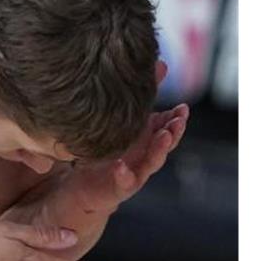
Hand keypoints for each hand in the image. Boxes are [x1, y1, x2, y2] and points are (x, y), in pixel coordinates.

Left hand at [3, 62, 189, 256]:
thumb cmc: (4, 183)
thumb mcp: (18, 140)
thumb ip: (31, 117)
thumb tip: (29, 84)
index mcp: (87, 147)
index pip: (121, 121)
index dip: (139, 100)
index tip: (156, 77)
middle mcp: (100, 166)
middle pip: (142, 141)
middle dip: (163, 123)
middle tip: (181, 105)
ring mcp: (100, 186)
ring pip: (140, 166)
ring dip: (158, 149)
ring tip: (173, 130)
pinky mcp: (92, 206)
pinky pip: (114, 192)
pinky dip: (124, 180)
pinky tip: (128, 168)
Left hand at [52, 102, 188, 218]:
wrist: (77, 190)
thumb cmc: (97, 152)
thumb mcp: (112, 125)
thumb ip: (128, 102)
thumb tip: (151, 70)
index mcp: (143, 140)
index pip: (165, 127)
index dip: (175, 118)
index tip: (182, 107)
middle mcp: (142, 157)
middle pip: (164, 144)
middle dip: (174, 131)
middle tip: (180, 119)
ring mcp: (132, 174)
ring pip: (151, 163)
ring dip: (159, 150)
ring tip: (164, 136)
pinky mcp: (117, 190)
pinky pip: (123, 183)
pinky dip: (124, 175)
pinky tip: (120, 167)